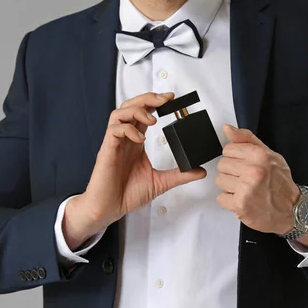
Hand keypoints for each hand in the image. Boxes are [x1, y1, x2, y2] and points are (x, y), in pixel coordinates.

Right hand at [63, 92, 206, 249]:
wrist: (109, 209)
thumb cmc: (127, 194)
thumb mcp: (160, 182)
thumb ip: (180, 175)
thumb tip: (200, 171)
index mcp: (136, 142)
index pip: (144, 114)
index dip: (156, 103)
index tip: (172, 99)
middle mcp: (125, 139)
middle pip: (131, 106)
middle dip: (148, 98)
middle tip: (165, 100)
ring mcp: (115, 143)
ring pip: (120, 113)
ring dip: (137, 110)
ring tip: (152, 118)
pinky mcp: (107, 150)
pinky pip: (114, 130)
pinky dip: (128, 130)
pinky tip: (140, 138)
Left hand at [215, 124, 300, 234]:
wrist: (292, 210)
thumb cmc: (280, 183)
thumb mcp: (269, 155)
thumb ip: (247, 139)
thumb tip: (227, 128)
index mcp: (259, 155)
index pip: (228, 149)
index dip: (236, 158)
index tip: (245, 164)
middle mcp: (253, 170)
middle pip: (222, 164)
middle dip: (233, 172)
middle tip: (247, 179)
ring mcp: (246, 188)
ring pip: (220, 180)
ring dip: (230, 187)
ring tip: (246, 190)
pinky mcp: (240, 204)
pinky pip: (221, 198)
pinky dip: (230, 201)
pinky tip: (243, 200)